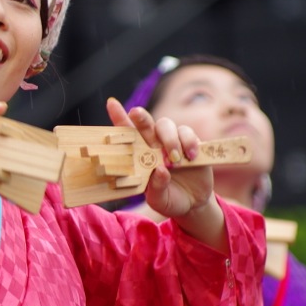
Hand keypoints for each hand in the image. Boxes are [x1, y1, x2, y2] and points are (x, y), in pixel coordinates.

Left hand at [108, 98, 213, 219]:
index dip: (118, 117)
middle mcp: (153, 144)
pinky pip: (188, 133)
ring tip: (175, 160)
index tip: (111, 103)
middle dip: (140, 116)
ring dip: (170, 139)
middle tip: (136, 114)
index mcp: (139, 156)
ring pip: (166, 125)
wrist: (193, 203)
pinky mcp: (190, 143)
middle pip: (145, 123)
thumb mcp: (160, 200)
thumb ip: (157, 188)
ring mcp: (172, 141)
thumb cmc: (169, 199)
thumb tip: (160, 170)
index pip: (126, 134)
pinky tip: (190, 157)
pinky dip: (189, 142)